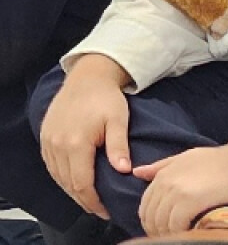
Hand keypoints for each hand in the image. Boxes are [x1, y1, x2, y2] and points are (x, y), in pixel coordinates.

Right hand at [39, 55, 131, 219]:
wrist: (88, 76)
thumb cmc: (106, 97)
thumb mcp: (118, 119)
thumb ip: (118, 146)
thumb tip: (124, 171)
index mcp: (77, 143)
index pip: (82, 184)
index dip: (93, 202)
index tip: (105, 210)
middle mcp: (58, 146)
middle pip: (69, 184)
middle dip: (84, 199)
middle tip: (99, 208)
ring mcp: (49, 142)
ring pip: (59, 177)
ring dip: (73, 189)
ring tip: (89, 197)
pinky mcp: (45, 137)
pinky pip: (52, 166)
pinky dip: (63, 176)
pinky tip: (75, 179)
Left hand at [134, 140, 227, 234]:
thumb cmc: (221, 160)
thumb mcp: (188, 157)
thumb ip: (162, 166)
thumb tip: (137, 172)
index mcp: (164, 172)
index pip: (145, 205)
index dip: (152, 221)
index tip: (165, 227)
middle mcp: (167, 181)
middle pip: (150, 217)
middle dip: (158, 229)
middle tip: (174, 233)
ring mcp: (178, 191)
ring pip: (160, 224)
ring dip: (169, 233)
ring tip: (182, 233)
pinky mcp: (190, 201)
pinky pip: (174, 226)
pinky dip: (179, 232)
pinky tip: (190, 229)